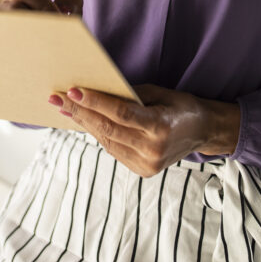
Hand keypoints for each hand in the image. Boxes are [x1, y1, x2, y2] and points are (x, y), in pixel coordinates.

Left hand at [49, 83, 239, 176]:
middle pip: (108, 128)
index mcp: (161, 127)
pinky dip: (98, 134)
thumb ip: (130, 95)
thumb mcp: (159, 93)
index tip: (73, 91)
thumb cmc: (180, 106)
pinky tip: (84, 121)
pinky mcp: (142, 171)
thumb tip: (95, 91)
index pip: (120, 113)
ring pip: (106, 140)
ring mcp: (147, 164)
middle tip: (57, 98)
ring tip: (65, 107)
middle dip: (80, 112)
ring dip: (84, 123)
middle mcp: (153, 150)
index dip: (95, 102)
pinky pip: (113, 149)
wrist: (203, 132)